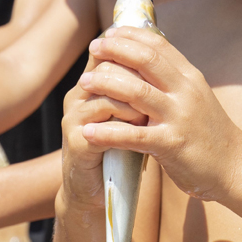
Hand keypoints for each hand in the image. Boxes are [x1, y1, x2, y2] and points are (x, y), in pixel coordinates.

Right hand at [59, 51, 146, 210]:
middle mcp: (78, 96)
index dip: (135, 51)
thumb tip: (166, 62)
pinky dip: (125, 126)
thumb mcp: (131, 113)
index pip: (110, 53)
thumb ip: (139, 89)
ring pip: (105, 94)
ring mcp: (75, 118)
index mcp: (91, 84)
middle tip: (161, 86)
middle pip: (107, 67)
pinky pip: (101, 126)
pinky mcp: (76, 143)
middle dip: (138, 74)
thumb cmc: (121, 148)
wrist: (97, 189)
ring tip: (152, 111)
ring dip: (134, 101)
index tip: (162, 62)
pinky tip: (141, 129)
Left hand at [76, 26, 241, 202]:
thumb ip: (174, 81)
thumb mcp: (196, 98)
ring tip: (83, 82)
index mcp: (190, 78)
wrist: (237, 167)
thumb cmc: (211, 134)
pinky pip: (134, 136)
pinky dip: (108, 133)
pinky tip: (88, 132)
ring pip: (137, 92)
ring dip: (106, 84)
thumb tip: (147, 60)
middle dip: (116, 50)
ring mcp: (180, 118)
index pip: (159, 46)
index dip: (132, 35)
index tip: (110, 31)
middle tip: (93, 48)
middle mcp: (186, 92)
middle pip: (146, 61)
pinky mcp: (172, 145)